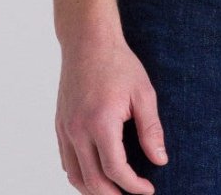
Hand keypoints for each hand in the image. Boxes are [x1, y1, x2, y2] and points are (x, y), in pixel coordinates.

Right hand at [55, 33, 168, 194]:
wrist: (88, 41)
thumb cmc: (118, 63)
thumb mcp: (143, 93)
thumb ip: (151, 129)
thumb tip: (159, 160)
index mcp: (101, 123)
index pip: (115, 170)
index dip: (133, 185)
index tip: (148, 189)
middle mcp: (78, 130)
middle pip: (92, 181)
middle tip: (132, 194)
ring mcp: (65, 128)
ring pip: (74, 175)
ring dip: (93, 190)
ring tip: (114, 191)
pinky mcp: (60, 124)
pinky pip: (66, 160)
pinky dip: (79, 174)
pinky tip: (94, 174)